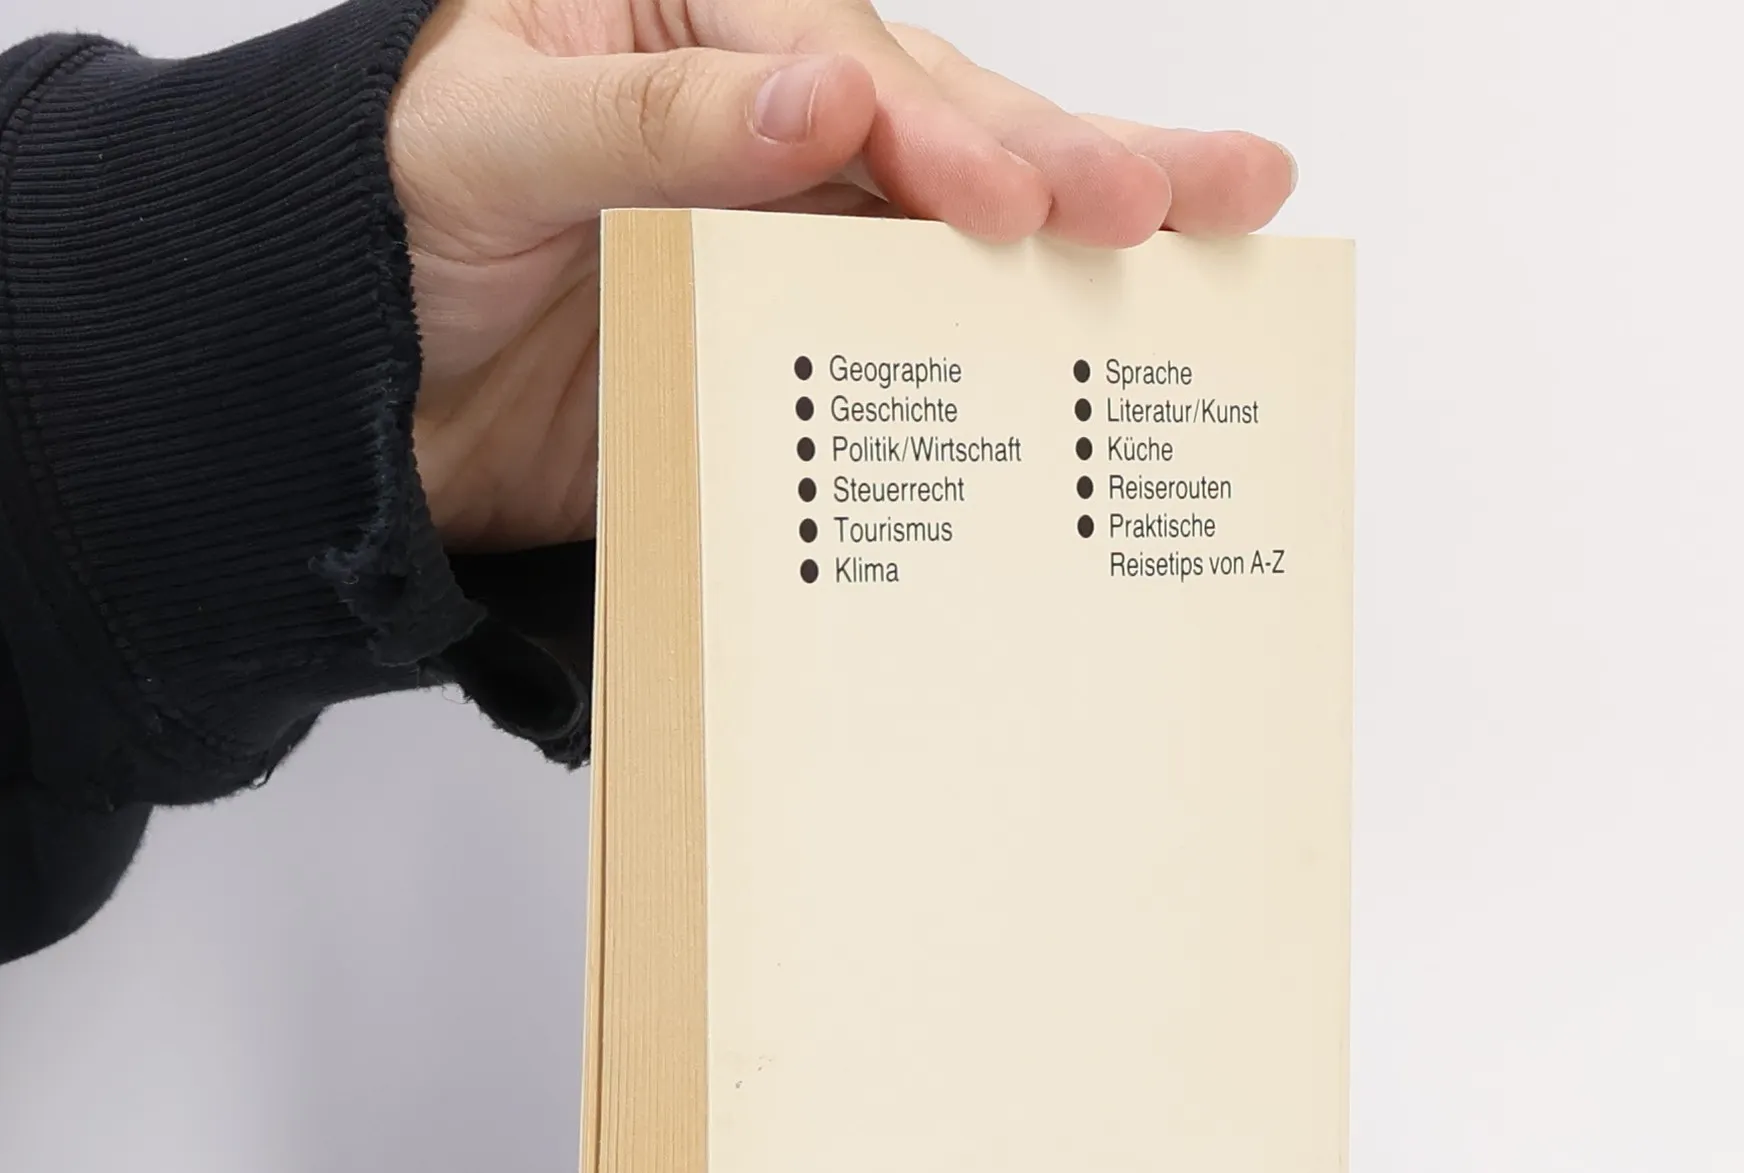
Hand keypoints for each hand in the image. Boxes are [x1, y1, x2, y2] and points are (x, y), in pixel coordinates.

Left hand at [391, 0, 1297, 551]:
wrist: (354, 393)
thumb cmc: (388, 218)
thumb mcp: (490, 140)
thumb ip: (651, 124)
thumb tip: (824, 99)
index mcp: (687, 20)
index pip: (837, 60)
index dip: (935, 129)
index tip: (1010, 201)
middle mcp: (760, 111)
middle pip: (941, 116)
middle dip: (1072, 157)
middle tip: (1201, 187)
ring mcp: (787, 226)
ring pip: (953, 221)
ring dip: (1080, 232)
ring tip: (1217, 221)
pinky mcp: (789, 333)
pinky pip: (904, 333)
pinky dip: (997, 344)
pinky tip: (1095, 341)